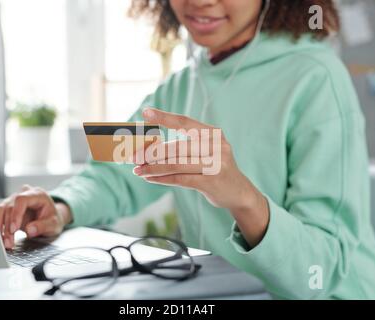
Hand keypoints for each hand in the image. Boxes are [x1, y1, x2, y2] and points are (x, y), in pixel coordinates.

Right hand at [0, 185, 72, 248]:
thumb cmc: (52, 219)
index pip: (21, 200)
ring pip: (0, 210)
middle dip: (7, 226)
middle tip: (9, 242)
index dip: (16, 214)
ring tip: (5, 242)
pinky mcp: (7, 208)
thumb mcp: (54, 224)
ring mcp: (14, 200)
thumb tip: (30, 230)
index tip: (14, 229)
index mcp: (37, 194)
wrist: (50, 219)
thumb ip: (43, 226)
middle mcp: (23, 194)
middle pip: (8, 206)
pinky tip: (1, 239)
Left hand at [133, 108, 268, 246]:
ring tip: (138, 170)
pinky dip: (162, 178)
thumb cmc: (216, 168)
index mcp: (213, 133)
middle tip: (134, 156)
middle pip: (177, 146)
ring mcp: (215, 164)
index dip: (165, 117)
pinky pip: (180, 179)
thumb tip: (150, 148)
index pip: (185, 122)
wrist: (239, 192)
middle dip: (152, 152)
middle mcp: (216, 146)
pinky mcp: (211, 182)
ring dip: (153, 167)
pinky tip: (150, 178)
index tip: (146, 112)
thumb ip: (186, 146)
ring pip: (176, 164)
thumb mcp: (208, 151)